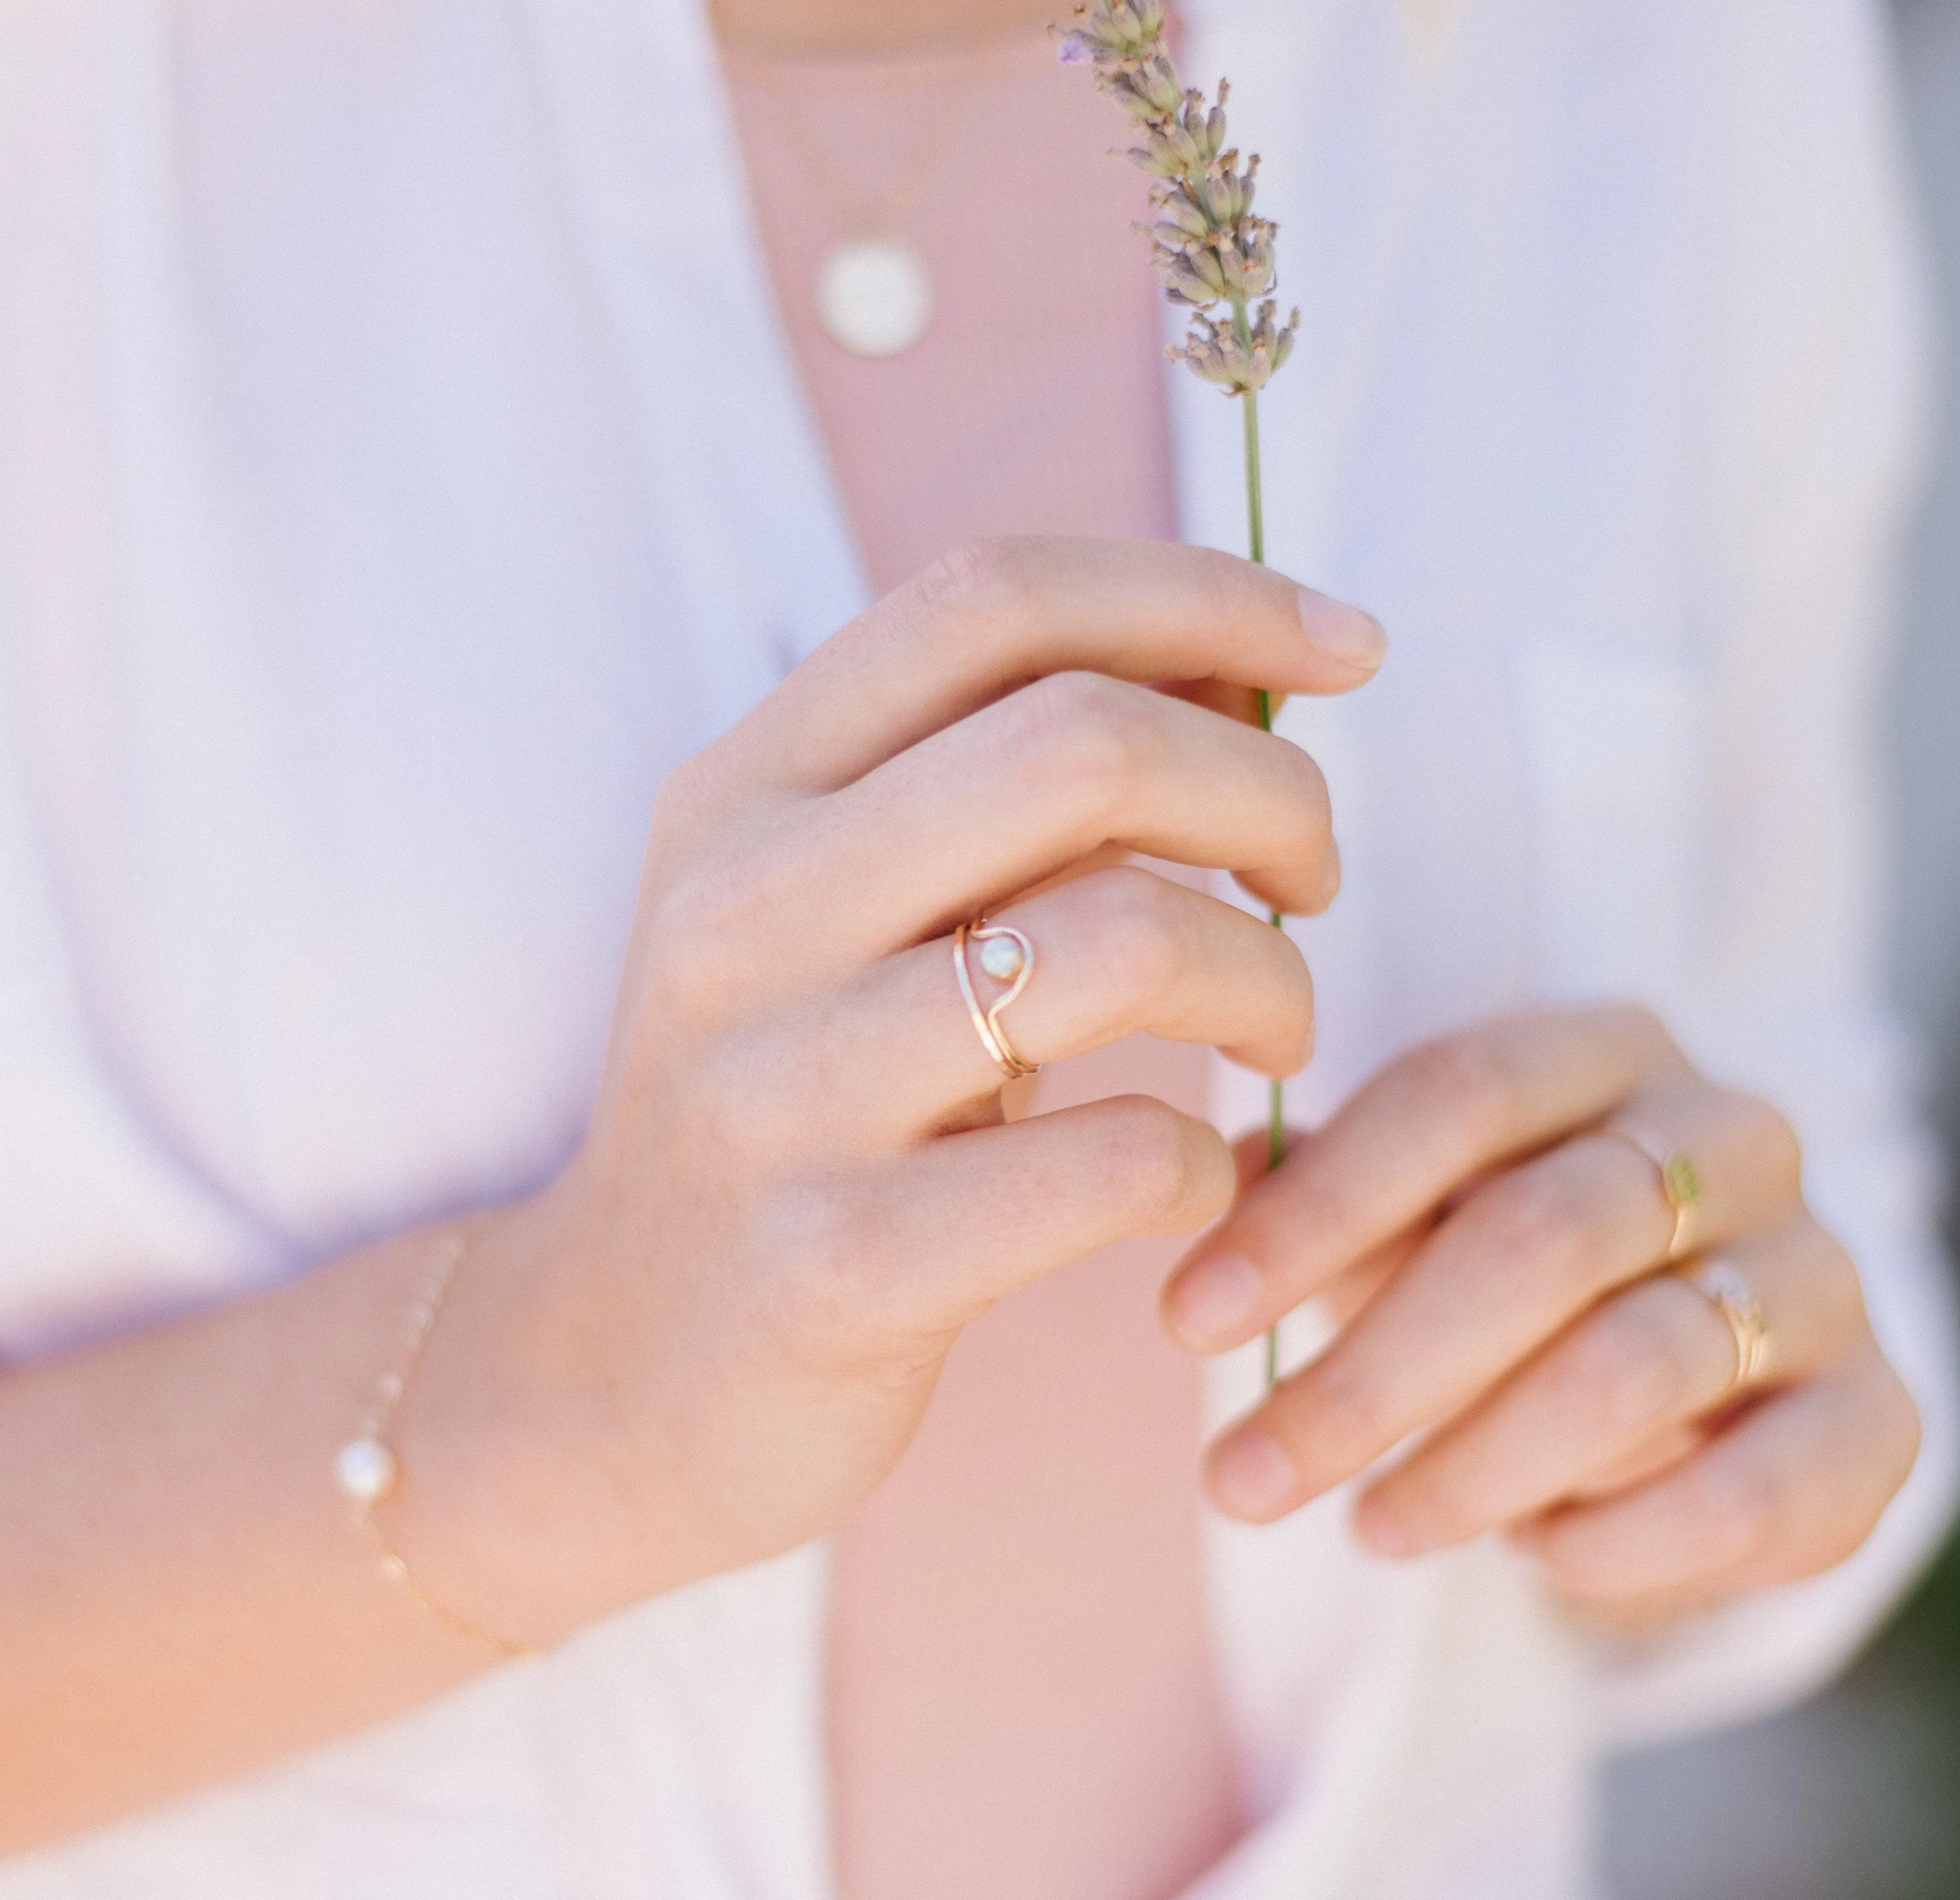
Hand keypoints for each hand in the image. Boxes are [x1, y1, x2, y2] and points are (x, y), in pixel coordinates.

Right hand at [440, 538, 1384, 1637]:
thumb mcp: (839, 908)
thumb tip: (1231, 662)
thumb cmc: (789, 1103)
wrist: (614, 1369)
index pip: (994, 598)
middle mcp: (743, 907)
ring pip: (1125, 943)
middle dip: (1270, 791)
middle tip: (1313, 873)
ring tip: (1274, 1031)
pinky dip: (1208, 1161)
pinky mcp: (837, 1263)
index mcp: (746, 787)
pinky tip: (1187, 1182)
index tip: (1346, 646)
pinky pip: (1119, 1159)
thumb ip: (997, 783)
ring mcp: (779, 1088)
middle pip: (1085, 743)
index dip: (1203, 591)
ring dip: (1270, 980)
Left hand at [1163, 1005, 1921, 1625]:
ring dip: (1472, 1466)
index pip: (1452, 1097)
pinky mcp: (1874, 1415)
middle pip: (1539, 1239)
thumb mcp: (1415, 1200)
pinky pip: (1752, 1493)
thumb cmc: (1514, 1250)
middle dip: (1369, 1373)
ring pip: (1632, 1369)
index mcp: (1608, 1047)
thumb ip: (1321, 1193)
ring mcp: (1818, 1272)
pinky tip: (1531, 1557)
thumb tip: (1206, 1191)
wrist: (1708, 1346)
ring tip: (1366, 1526)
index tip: (1186, 1318)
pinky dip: (1624, 1541)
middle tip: (1241, 1476)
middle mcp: (1733, 1135)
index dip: (1311, 1210)